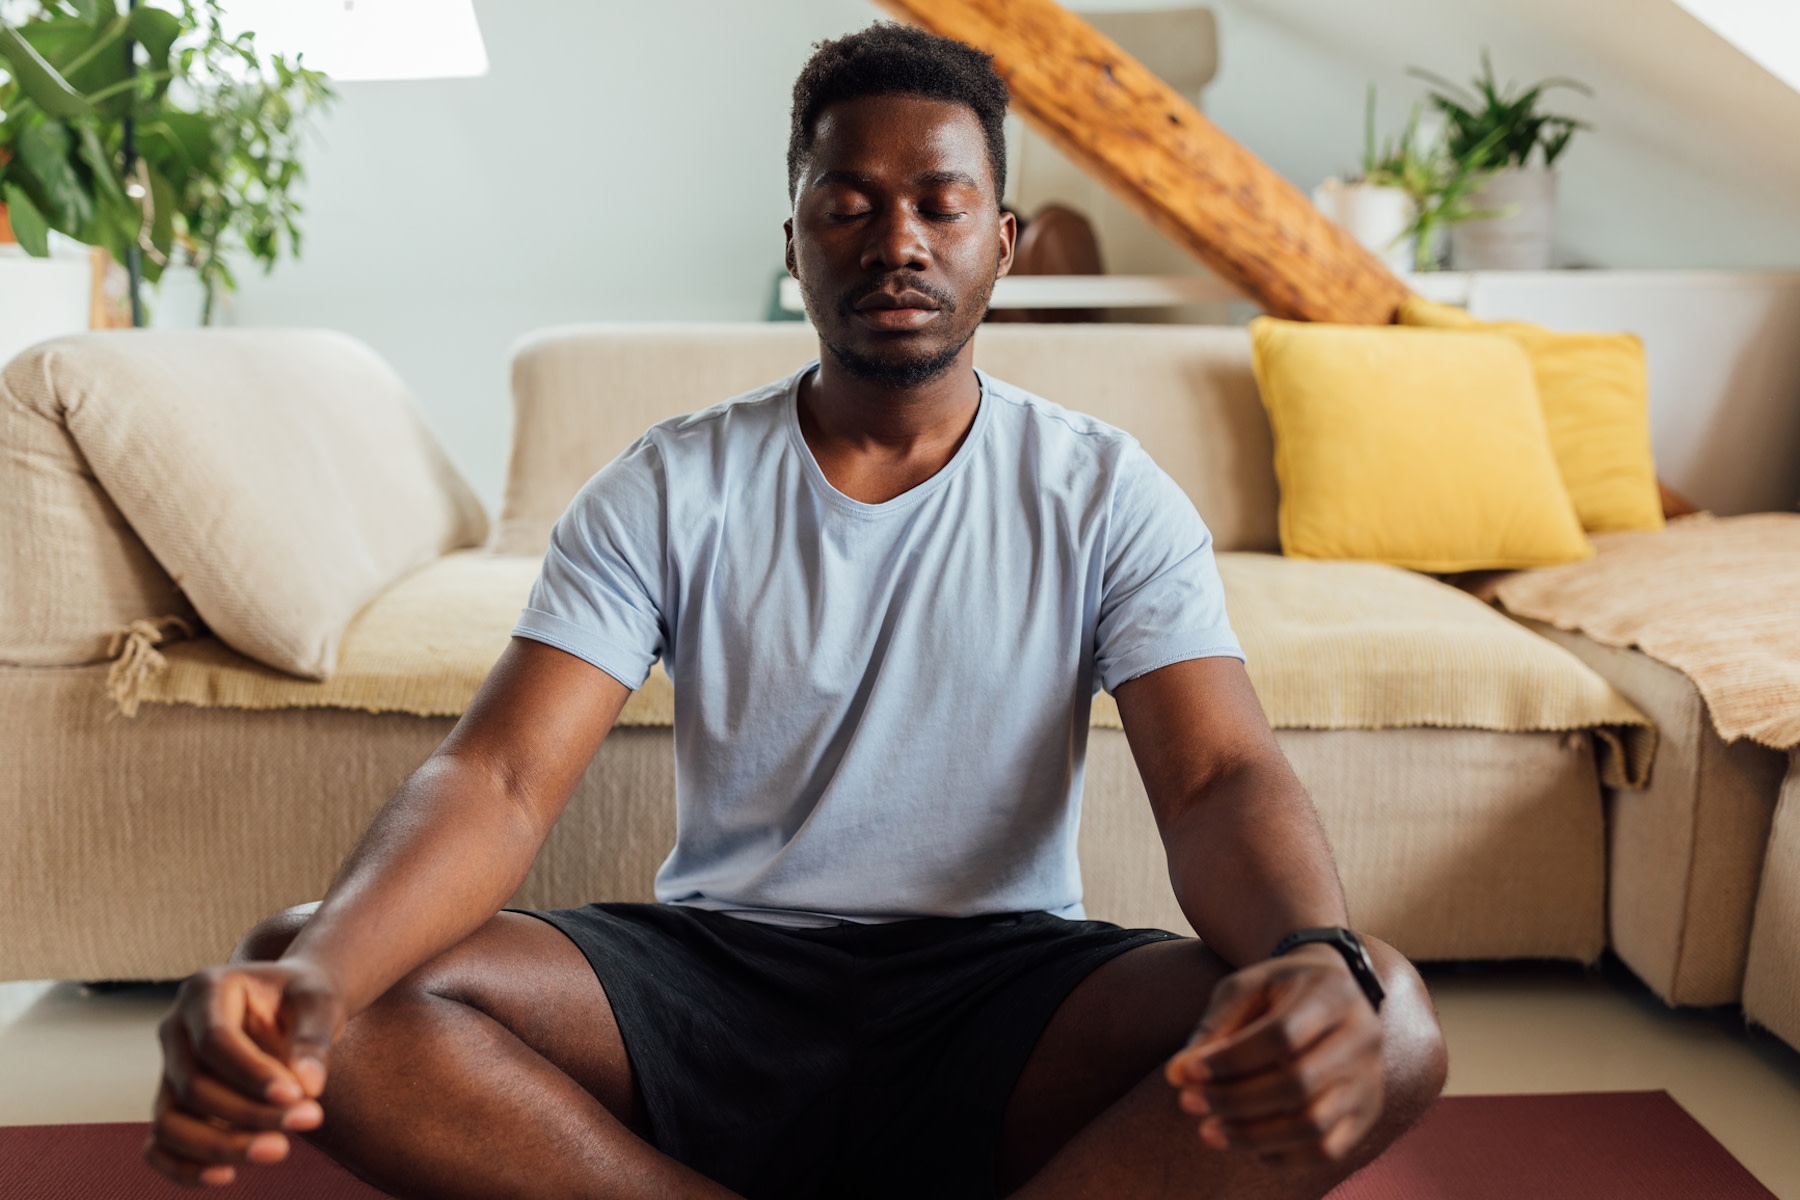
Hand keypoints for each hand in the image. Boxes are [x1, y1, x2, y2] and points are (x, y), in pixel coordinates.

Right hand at [145, 959, 344, 1186]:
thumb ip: (313, 1040)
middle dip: (250, 1113)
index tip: (298, 1096)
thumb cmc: (307, 999)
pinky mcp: (174, 1103)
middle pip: (193, 1086)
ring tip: (280, 1149)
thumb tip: (309, 1086)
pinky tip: (226, 1176)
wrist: (297, 1005)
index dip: (252, 1075)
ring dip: (220, 1146)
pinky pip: (160, 1145)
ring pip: (170, 1122)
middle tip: (310, 1119)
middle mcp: (176, 1029)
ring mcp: (169, 1069)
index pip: (214, 1041)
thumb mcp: (320, 1003)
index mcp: (205, 991)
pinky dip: (183, 1167)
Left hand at [1163, 943, 1383, 1165]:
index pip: (1281, 1036)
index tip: (1187, 1073)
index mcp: (1331, 995)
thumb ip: (1213, 1028)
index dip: (1230, 1060)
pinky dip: (1283, 1156)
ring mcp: (1368, 1079)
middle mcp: (1361, 1039)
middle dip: (1234, 1100)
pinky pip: (1327, 1150)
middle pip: (1297, 1083)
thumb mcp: (1245, 989)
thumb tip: (1177, 1075)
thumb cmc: (1280, 989)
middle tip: (1189, 1103)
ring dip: (1253, 1136)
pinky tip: (1247, 1145)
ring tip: (1209, 1132)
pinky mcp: (1367, 1112)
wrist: (1337, 991)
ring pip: (1313, 1124)